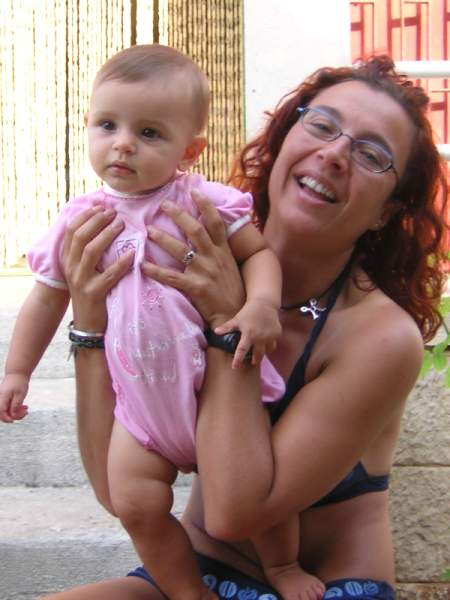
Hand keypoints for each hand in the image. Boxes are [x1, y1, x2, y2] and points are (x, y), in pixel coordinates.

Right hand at [0, 373, 28, 422]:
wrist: (18, 372)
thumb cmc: (19, 382)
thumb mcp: (20, 394)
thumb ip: (16, 405)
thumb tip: (13, 415)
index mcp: (3, 397)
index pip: (2, 412)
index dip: (7, 418)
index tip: (14, 421)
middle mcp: (0, 398)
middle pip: (4, 413)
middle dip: (15, 415)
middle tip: (26, 412)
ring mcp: (2, 398)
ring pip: (7, 410)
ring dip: (17, 412)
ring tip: (26, 409)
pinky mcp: (5, 398)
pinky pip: (9, 406)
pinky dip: (16, 408)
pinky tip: (24, 406)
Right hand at [61, 206, 133, 330]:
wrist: (87, 323)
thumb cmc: (90, 291)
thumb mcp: (83, 269)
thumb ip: (87, 249)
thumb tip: (101, 223)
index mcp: (67, 258)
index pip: (71, 230)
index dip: (86, 215)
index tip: (101, 206)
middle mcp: (71, 267)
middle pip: (80, 236)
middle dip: (97, 221)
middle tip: (113, 213)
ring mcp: (81, 280)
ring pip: (91, 251)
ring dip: (107, 235)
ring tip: (121, 225)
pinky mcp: (94, 293)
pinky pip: (109, 274)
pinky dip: (122, 262)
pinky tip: (132, 253)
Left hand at [141, 190, 244, 328]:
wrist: (236, 315)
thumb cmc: (232, 290)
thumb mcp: (231, 265)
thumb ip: (220, 249)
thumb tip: (209, 233)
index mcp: (223, 251)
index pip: (216, 222)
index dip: (205, 204)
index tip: (194, 190)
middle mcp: (214, 257)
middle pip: (195, 230)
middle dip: (179, 215)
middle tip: (164, 205)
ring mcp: (205, 272)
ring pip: (181, 250)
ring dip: (164, 238)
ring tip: (149, 230)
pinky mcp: (196, 288)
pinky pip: (172, 277)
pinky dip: (157, 271)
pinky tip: (143, 266)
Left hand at [215, 299, 281, 367]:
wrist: (264, 303)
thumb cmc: (248, 312)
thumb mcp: (237, 319)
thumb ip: (227, 327)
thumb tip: (215, 332)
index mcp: (249, 334)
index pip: (242, 350)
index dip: (238, 360)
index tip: (234, 367)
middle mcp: (260, 337)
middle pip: (258, 355)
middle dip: (255, 360)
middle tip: (252, 362)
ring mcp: (270, 336)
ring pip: (268, 350)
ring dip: (263, 352)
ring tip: (260, 352)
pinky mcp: (277, 333)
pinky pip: (273, 343)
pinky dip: (269, 344)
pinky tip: (266, 342)